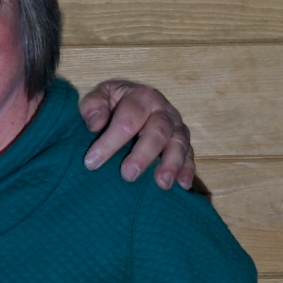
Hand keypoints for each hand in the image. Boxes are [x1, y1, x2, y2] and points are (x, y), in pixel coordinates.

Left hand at [78, 79, 194, 187]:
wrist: (132, 100)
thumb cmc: (113, 103)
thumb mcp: (99, 97)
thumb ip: (93, 106)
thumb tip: (95, 125)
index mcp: (141, 97)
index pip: (127, 119)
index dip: (110, 141)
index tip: (92, 162)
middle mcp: (163, 110)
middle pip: (158, 131)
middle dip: (143, 155)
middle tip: (128, 175)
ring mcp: (176, 126)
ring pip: (179, 143)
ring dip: (172, 164)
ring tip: (162, 184)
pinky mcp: (184, 141)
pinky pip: (189, 154)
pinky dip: (188, 169)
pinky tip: (182, 185)